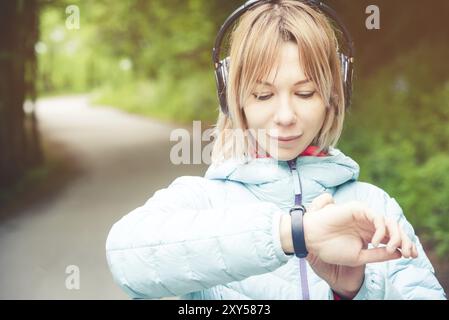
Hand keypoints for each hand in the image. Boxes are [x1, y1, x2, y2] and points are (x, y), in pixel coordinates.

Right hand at [303, 193, 417, 297]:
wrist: (312, 240)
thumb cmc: (331, 249)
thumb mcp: (359, 256)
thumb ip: (378, 254)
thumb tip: (399, 253)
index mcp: (368, 234)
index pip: (392, 237)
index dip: (404, 245)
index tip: (411, 256)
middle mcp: (368, 224)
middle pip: (394, 228)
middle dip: (405, 240)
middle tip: (409, 252)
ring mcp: (363, 215)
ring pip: (388, 221)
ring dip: (396, 235)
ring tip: (392, 248)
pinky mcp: (358, 209)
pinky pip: (376, 217)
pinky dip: (381, 229)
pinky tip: (376, 241)